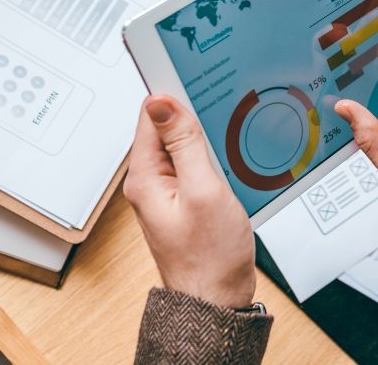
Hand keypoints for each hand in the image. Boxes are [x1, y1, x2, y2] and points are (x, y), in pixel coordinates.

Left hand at [124, 95, 255, 308]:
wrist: (217, 300)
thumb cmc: (210, 257)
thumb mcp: (204, 190)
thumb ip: (185, 143)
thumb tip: (161, 101)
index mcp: (145, 177)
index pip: (150, 115)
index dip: (174, 93)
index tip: (198, 78)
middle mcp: (150, 181)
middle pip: (167, 128)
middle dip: (193, 113)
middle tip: (223, 105)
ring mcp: (167, 191)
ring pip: (184, 145)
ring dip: (205, 136)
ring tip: (231, 133)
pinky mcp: (184, 198)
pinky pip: (194, 163)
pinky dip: (213, 155)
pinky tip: (232, 157)